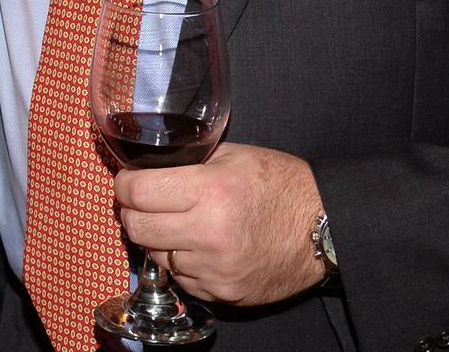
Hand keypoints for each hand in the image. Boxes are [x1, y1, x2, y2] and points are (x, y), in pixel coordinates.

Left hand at [113, 142, 327, 305]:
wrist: (325, 226)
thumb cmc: (281, 184)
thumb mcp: (233, 156)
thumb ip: (189, 161)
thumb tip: (148, 166)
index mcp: (209, 191)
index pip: (137, 192)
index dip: (124, 184)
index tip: (126, 182)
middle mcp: (209, 232)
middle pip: (137, 228)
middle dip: (132, 212)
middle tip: (141, 203)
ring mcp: (216, 268)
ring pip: (157, 256)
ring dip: (158, 239)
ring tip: (175, 224)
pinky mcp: (225, 292)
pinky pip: (182, 279)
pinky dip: (182, 263)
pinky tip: (197, 246)